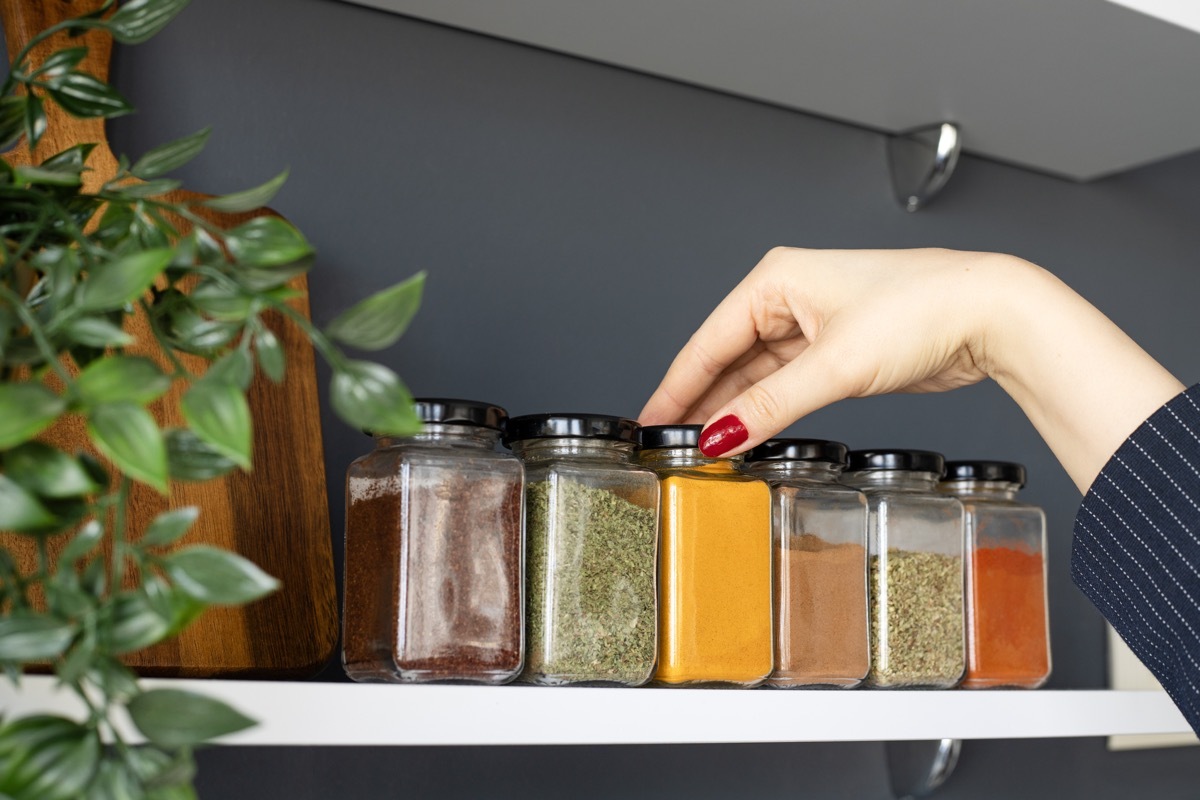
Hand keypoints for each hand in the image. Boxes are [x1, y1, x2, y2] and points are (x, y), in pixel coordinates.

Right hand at [639, 247, 1182, 491]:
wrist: (992, 314)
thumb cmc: (922, 309)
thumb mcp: (834, 365)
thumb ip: (771, 405)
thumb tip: (719, 436)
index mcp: (777, 281)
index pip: (708, 341)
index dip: (677, 386)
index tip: (650, 422)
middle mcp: (791, 297)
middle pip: (728, 358)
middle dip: (702, 401)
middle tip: (670, 444)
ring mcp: (816, 324)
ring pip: (757, 374)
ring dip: (736, 410)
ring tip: (705, 448)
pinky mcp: (839, 351)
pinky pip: (787, 384)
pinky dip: (768, 409)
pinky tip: (750, 433)